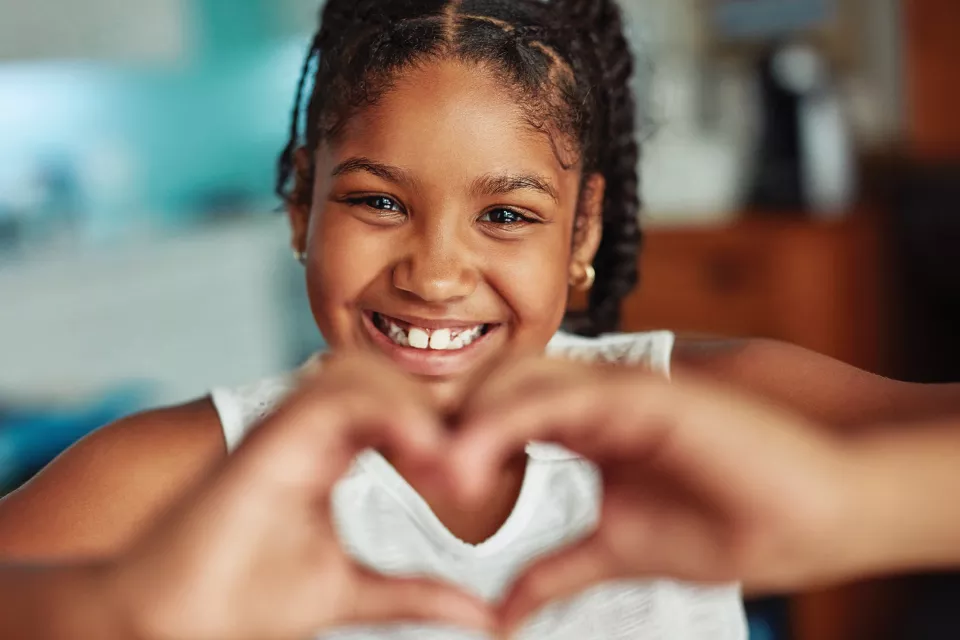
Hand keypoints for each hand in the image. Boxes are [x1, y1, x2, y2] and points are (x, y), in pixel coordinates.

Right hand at [107, 353, 492, 639]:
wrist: (168, 623)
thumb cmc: (245, 600)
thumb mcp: (351, 593)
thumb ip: (415, 592)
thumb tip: (485, 615)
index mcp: (327, 450)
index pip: (397, 405)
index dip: (445, 427)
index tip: (479, 477)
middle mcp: (306, 429)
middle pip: (387, 378)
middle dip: (437, 412)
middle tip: (470, 471)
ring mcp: (285, 427)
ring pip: (364, 371)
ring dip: (416, 407)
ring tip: (450, 467)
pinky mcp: (267, 439)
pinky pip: (334, 396)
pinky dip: (387, 412)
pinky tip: (423, 455)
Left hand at [450, 357, 859, 632]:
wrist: (810, 517)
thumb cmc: (727, 525)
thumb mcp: (617, 553)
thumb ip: (556, 572)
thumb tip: (500, 615)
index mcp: (585, 425)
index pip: (501, 413)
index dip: (456, 440)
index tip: (415, 478)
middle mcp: (596, 397)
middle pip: (499, 387)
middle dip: (452, 422)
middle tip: (409, 467)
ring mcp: (621, 389)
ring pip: (523, 380)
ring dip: (474, 421)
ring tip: (438, 472)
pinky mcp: (647, 393)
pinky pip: (566, 394)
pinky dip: (516, 419)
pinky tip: (478, 456)